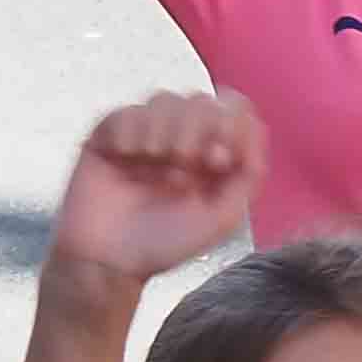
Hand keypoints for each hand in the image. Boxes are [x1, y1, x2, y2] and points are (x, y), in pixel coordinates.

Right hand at [47, 87, 262, 289]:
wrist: (109, 261)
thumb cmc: (164, 244)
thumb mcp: (222, 217)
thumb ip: (247, 175)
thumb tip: (251, 131)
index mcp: (212, 153)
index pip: (233, 110)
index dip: (230, 124)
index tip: (218, 159)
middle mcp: (181, 138)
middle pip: (201, 100)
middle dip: (198, 128)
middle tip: (184, 164)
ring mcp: (145, 133)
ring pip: (165, 99)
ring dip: (165, 130)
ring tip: (156, 168)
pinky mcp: (110, 134)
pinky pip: (126, 111)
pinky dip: (131, 132)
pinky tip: (127, 159)